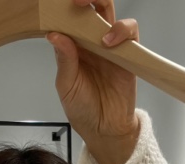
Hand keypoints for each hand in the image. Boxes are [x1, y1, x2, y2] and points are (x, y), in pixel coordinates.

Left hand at [48, 0, 139, 163]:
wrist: (104, 130)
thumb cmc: (83, 110)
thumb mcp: (67, 86)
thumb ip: (64, 60)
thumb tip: (54, 35)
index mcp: (74, 47)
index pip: (69, 18)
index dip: (64, 8)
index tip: (55, 4)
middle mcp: (91, 42)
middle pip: (92, 7)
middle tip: (76, 1)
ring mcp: (110, 46)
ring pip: (111, 13)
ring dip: (102, 9)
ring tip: (94, 29)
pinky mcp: (128, 54)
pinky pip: (130, 32)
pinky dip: (121, 30)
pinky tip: (108, 43)